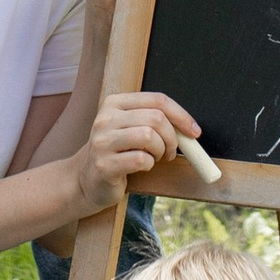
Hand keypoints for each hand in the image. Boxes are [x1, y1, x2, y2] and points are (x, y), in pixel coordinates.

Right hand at [78, 88, 200, 206]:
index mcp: (114, 103)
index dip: (181, 115)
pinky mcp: (104, 165)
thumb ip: (154, 122)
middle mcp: (105, 118)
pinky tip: (141, 167)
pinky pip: (140, 160)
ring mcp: (102, 141)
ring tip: (154, 158)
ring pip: (149, 136)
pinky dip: (149, 165)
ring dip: (160, 151)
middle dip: (172, 138)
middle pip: (155, 118)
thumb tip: (189, 129)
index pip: (157, 99)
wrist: (85, 180)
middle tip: (171, 151)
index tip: (194, 131)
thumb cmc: (116, 153)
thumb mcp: (130, 128)